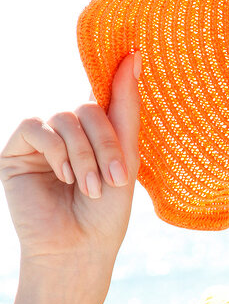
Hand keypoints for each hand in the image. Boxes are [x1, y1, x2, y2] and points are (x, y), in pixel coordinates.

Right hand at [0, 52, 141, 273]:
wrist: (79, 251)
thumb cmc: (106, 214)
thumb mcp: (126, 159)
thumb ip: (126, 109)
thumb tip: (135, 57)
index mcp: (96, 133)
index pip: (103, 96)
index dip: (116, 79)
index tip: (137, 53)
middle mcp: (68, 131)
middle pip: (87, 108)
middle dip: (105, 143)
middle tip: (115, 179)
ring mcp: (41, 140)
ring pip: (64, 118)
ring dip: (84, 155)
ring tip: (90, 188)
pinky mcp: (17, 150)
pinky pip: (36, 127)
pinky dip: (56, 151)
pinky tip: (64, 178)